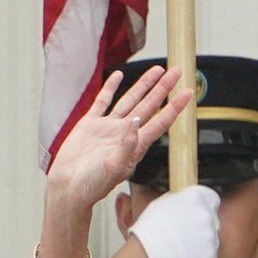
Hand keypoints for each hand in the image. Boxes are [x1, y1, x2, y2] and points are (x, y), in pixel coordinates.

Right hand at [46, 64, 191, 221]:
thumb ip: (127, 144)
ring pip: (130, 100)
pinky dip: (111, 88)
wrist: (69, 187)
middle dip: (163, 89)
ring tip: (157, 70)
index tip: (188, 93)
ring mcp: (108, 127)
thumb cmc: (93, 184)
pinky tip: (119, 76)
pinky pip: (103, 101)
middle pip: (149, 105)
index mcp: (135, 145)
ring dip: (143, 85)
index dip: (174, 107)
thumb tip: (138, 120)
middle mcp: (125, 134)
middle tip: (177, 72)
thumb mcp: (115, 167)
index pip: (160, 121)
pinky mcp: (90, 124)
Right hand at [127, 183, 222, 257]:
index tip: (196, 210)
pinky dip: (200, 257)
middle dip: (201, 224)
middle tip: (184, 231)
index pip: (212, 198)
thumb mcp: (161, 203)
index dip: (204, 204)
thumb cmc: (149, 230)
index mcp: (197, 198)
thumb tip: (186, 201)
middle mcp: (208, 216)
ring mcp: (211, 238)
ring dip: (201, 240)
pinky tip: (184, 256)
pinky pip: (209, 255)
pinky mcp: (211, 257)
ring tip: (181, 245)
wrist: (146, 257)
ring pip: (211, 238)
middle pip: (212, 218)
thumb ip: (180, 200)